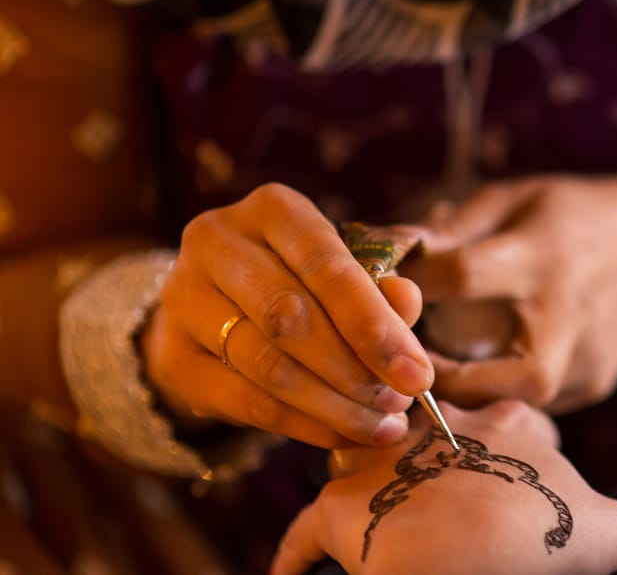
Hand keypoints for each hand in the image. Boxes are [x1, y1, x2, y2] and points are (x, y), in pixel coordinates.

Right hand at [140, 183, 437, 447]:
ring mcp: (182, 297)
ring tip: (381, 425)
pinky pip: (243, 401)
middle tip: (401, 403)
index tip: (419, 374)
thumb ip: (379, 288)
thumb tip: (406, 303)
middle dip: (356, 370)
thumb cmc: (303, 279)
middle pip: (291, 316)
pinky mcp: (170, 356)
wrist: (219, 304)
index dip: (375, 325)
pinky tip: (341, 434)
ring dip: (334, 405)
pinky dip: (301, 425)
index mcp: (272, 208)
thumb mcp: (345, 271)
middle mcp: (217, 242)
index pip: (326, 266)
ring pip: (267, 365)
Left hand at [270, 400, 616, 574]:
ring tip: (359, 525)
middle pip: (411, 428)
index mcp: (504, 422)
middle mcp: (438, 427)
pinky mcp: (339, 510)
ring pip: (351, 459)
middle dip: (407, 456)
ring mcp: (384, 464)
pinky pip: (303, 536)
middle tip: (417, 506)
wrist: (505, 555)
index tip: (495, 477)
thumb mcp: (602, 530)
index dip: (491, 443)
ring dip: (353, 485)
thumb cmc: (555, 536)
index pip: (489, 414)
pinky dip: (297, 562)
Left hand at [401, 176, 616, 412]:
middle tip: (402, 365)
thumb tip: (383, 248)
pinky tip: (473, 375)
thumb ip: (454, 229)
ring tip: (428, 376)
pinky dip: (496, 396)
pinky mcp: (591, 385)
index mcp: (543, 255)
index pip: (463, 277)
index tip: (374, 287)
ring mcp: (585, 359)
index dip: (409, 283)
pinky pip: (532, 406)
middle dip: (446, 379)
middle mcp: (568, 316)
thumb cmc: (572, 215)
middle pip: (509, 376)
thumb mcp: (516, 199)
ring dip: (466, 396)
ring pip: (518, 405)